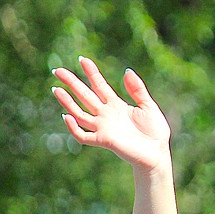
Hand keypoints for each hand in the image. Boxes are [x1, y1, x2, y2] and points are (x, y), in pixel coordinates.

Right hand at [52, 57, 171, 171]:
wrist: (158, 153)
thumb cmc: (155, 132)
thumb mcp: (148, 106)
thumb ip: (137, 90)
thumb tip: (126, 71)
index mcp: (116, 105)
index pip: (99, 86)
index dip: (91, 73)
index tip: (82, 60)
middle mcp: (106, 115)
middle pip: (85, 96)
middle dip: (72, 83)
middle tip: (57, 70)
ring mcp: (103, 128)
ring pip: (80, 113)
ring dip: (68, 102)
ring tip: (56, 89)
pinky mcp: (104, 141)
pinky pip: (83, 135)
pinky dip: (74, 127)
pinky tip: (68, 116)